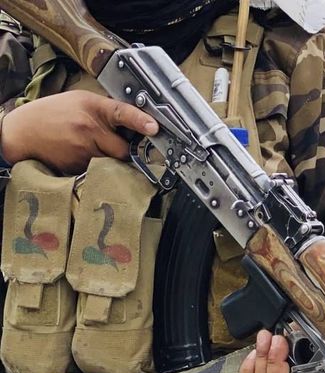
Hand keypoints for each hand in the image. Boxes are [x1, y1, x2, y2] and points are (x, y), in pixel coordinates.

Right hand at [2, 90, 158, 174]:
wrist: (21, 132)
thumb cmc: (54, 113)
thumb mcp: (82, 100)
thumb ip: (108, 110)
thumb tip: (138, 120)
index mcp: (93, 109)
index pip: (122, 113)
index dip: (140, 121)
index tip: (154, 128)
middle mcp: (89, 130)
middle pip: (123, 150)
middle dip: (124, 150)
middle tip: (114, 143)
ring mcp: (82, 151)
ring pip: (112, 163)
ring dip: (109, 159)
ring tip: (90, 146)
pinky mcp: (76, 167)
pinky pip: (98, 171)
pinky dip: (96, 166)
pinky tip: (80, 155)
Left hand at [240, 330, 322, 372]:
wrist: (311, 361)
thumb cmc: (318, 358)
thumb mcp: (323, 353)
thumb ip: (316, 347)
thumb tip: (299, 331)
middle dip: (275, 362)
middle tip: (279, 341)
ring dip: (262, 357)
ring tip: (266, 338)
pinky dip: (249, 369)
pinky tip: (255, 353)